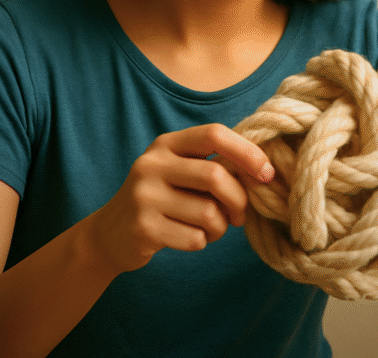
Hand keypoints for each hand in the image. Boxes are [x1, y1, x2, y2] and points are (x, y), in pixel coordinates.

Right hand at [88, 124, 273, 273]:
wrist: (110, 234)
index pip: (214, 134)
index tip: (267, 173)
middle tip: (240, 215)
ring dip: (220, 227)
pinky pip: (195, 238)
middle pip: (215, 176)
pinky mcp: (144, 228)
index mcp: (166, 144)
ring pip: (209, 212)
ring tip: (211, 228)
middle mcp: (152, 164)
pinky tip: (191, 238)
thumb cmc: (162, 200)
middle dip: (239, 200)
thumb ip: (213, 166)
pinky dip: (203, 242)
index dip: (247, 152)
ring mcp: (144, 196)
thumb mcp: (179, 172)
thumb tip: (264, 173)